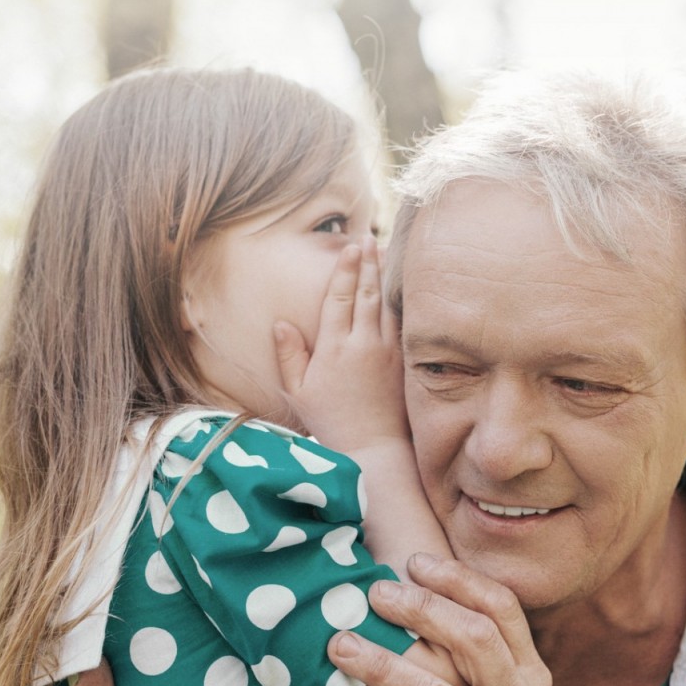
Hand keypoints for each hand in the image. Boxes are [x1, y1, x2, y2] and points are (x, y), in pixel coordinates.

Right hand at [273, 240, 406, 452]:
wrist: (372, 448)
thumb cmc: (330, 422)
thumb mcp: (299, 391)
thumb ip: (289, 355)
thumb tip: (281, 323)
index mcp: (334, 348)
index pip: (339, 297)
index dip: (344, 268)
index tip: (350, 246)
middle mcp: (363, 344)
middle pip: (366, 292)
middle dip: (366, 262)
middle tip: (367, 238)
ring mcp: (387, 351)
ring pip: (386, 304)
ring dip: (383, 277)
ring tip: (383, 252)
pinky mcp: (403, 361)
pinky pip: (401, 323)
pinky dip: (398, 302)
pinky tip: (398, 289)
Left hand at [326, 554, 551, 685]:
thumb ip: (464, 654)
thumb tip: (400, 587)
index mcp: (529, 675)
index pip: (502, 609)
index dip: (458, 580)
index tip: (414, 561)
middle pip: (474, 638)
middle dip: (421, 609)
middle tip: (373, 593)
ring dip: (380, 663)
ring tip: (338, 644)